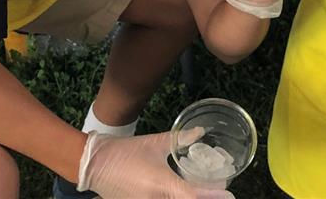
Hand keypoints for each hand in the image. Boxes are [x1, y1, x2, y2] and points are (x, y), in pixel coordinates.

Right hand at [77, 129, 233, 198]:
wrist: (95, 164)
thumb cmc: (127, 151)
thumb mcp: (155, 142)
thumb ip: (180, 138)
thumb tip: (200, 132)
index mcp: (161, 185)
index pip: (192, 196)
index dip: (212, 196)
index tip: (229, 196)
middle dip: (203, 198)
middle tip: (218, 190)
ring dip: (189, 198)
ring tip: (201, 190)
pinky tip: (181, 193)